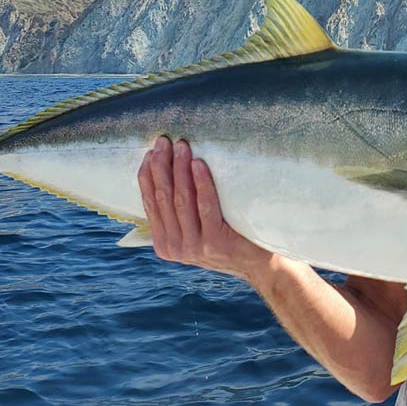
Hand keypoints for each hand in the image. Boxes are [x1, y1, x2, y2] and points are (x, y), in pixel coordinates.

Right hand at [138, 136, 272, 280]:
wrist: (258, 264)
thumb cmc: (227, 237)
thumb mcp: (195, 231)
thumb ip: (179, 214)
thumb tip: (166, 170)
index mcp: (164, 244)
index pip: (150, 203)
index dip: (148, 175)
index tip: (150, 152)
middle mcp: (175, 247)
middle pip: (163, 198)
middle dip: (162, 166)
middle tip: (164, 141)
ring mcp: (194, 247)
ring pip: (181, 200)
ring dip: (180, 169)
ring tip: (182, 147)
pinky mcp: (214, 243)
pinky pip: (205, 206)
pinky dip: (201, 183)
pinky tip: (199, 164)